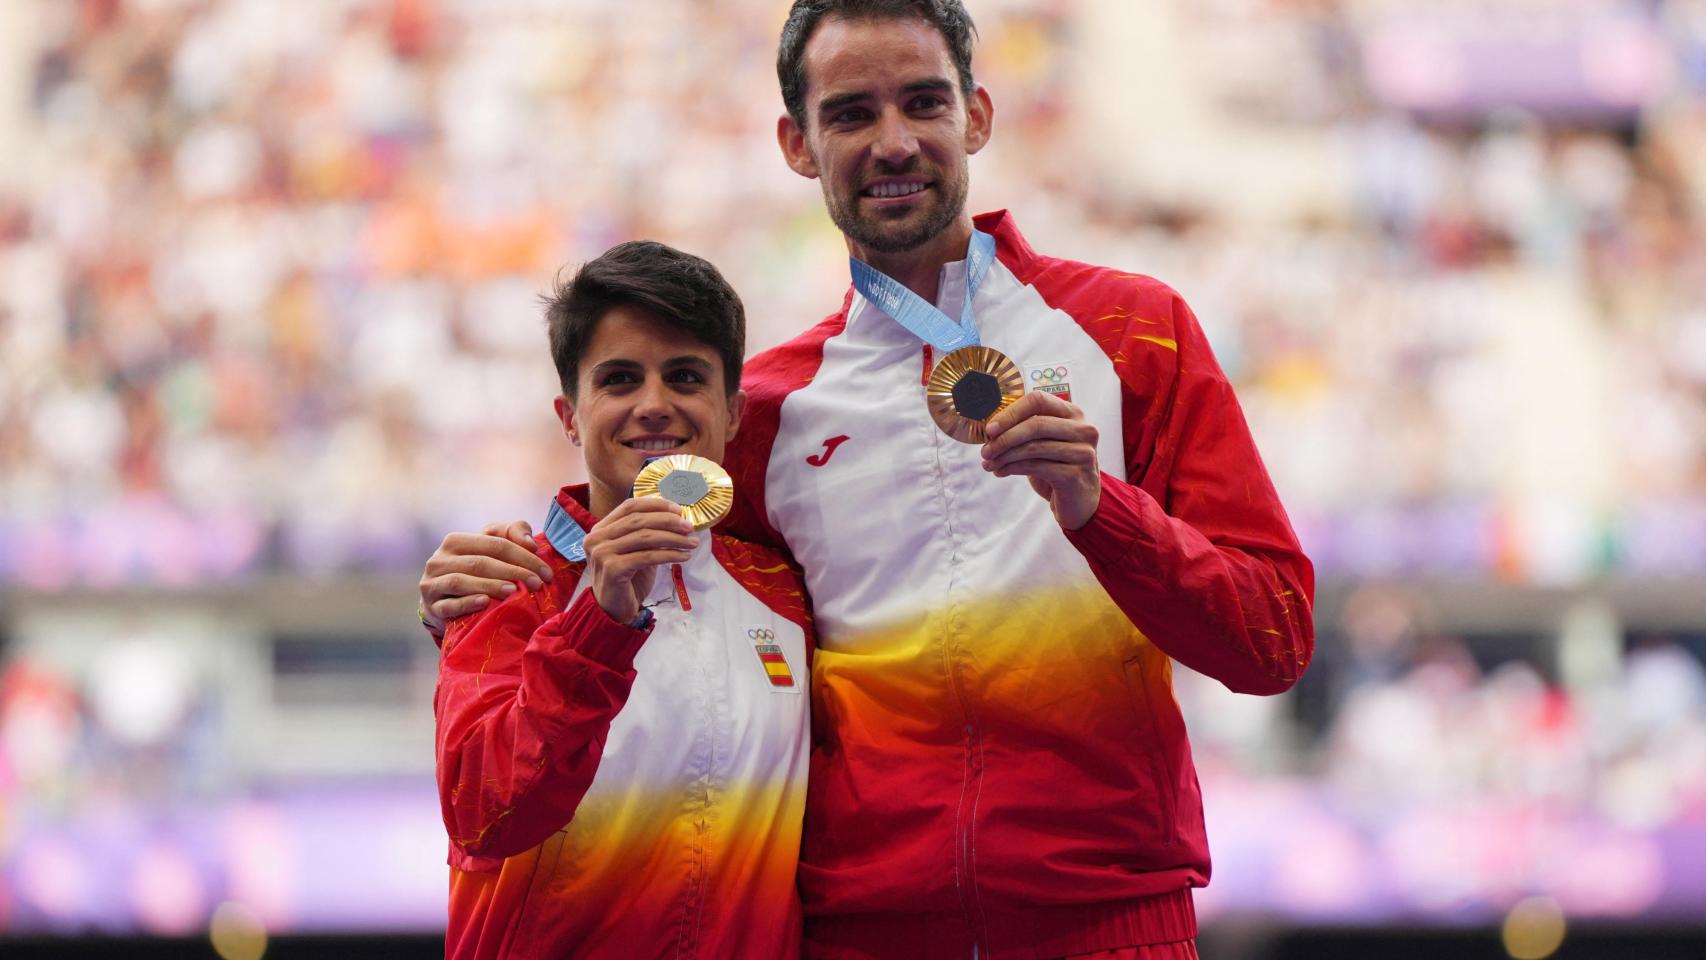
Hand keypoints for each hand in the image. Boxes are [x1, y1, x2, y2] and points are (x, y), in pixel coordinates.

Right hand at [419, 521, 555, 633]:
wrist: (444, 602)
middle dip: (513, 572)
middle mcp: (439, 559)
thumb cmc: (474, 571)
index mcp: (455, 541)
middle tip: (537, 584)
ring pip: (461, 581)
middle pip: (480, 562)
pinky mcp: (431, 606)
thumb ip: (512, 533)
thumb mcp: (491, 547)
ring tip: (513, 591)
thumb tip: (530, 542)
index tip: (546, 572)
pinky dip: (467, 603)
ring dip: (490, 585)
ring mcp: (431, 583)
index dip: (523, 556)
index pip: (495, 544)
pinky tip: (485, 602)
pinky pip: (448, 605)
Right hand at [581, 498, 696, 624]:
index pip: (629, 507)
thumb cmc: (627, 580)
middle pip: (638, 520)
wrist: (613, 610)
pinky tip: (684, 556)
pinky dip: (669, 554)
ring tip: (692, 542)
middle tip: (689, 527)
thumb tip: (678, 519)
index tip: (679, 510)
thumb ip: (648, 534)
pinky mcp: (612, 568)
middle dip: (668, 521)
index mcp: (601, 529)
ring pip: (645, 537)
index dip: (655, 505)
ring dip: (674, 538)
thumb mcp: (637, 551)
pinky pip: (647, 556)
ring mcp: (602, 553)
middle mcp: (596, 538)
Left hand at [981, 391, 1101, 529]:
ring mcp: (1082, 452)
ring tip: (989, 463)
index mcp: (1073, 413)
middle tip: (985, 451)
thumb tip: (990, 429)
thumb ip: (1025, 430)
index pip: (1038, 401)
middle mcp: (1083, 429)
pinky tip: (1001, 472)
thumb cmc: (1057, 468)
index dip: (1010, 413)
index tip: (990, 429)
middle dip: (1004, 438)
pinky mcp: (1075, 475)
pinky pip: (1036, 467)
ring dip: (1005, 456)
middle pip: (1035, 424)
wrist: (1079, 502)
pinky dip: (1013, 468)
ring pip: (1033, 447)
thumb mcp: (1044, 443)